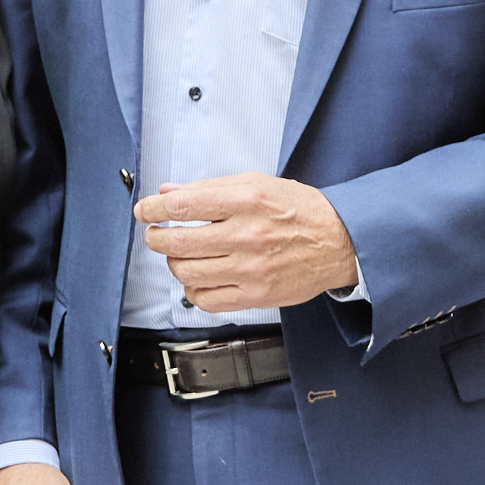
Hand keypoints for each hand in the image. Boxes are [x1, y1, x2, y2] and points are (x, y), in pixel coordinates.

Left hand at [136, 173, 359, 313]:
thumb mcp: (257, 184)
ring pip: (188, 272)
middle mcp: (247, 235)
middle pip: (179, 242)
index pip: (184, 205)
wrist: (340, 242)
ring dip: (174, 263)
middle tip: (156, 235)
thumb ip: (210, 188)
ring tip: (179, 255)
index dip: (155, 209)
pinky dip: (193, 290)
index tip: (144, 211)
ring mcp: (251, 269)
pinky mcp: (257, 296)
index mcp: (247, 201)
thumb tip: (169, 192)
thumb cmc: (301, 211)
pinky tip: (197, 279)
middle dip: (157, 238)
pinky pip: (207, 300)